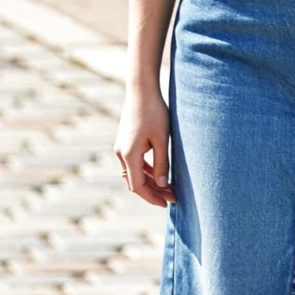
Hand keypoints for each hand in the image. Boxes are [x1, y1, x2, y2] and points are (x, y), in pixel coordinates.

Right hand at [114, 86, 176, 207]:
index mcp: (129, 155)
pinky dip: (146, 171)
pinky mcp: (125, 142)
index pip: (138, 187)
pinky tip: (161, 173)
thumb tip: (163, 185)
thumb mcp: (162, 139)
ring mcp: (122, 148)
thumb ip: (162, 163)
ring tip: (169, 187)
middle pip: (135, 182)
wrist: (141, 90)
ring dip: (150, 182)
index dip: (152, 198)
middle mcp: (121, 153)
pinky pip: (134, 163)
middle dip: (154, 192)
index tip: (167, 203)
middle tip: (173, 197)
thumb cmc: (155, 112)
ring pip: (134, 174)